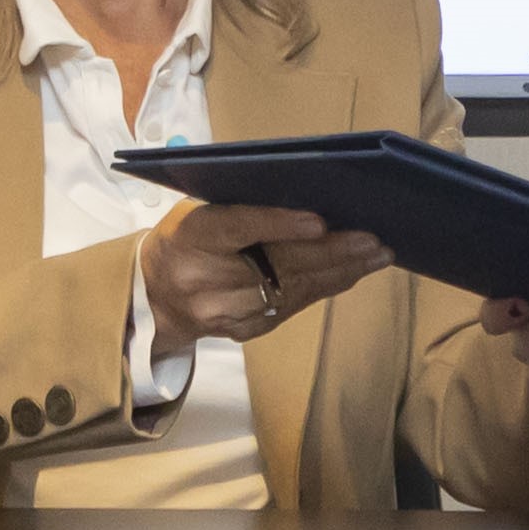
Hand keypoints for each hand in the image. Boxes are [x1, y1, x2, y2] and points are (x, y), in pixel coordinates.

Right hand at [144, 200, 388, 344]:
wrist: (153, 294)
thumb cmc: (188, 237)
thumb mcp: (200, 211)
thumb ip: (243, 206)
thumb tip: (310, 198)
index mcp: (190, 236)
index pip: (238, 229)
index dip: (279, 225)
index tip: (320, 222)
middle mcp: (203, 279)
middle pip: (275, 266)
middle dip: (332, 253)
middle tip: (373, 240)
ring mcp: (221, 311)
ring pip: (290, 291)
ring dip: (339, 273)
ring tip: (376, 255)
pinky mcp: (239, 331)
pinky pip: (289, 309)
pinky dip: (323, 289)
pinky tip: (350, 274)